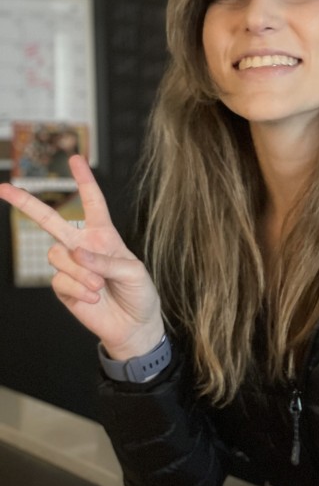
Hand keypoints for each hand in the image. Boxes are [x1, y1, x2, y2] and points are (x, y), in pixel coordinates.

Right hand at [0, 155, 163, 359]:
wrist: (133, 326)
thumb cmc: (139, 294)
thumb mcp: (134, 273)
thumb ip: (107, 261)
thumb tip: (78, 253)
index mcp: (104, 236)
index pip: (93, 203)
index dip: (84, 181)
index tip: (75, 159)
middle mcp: (83, 247)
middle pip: (50, 221)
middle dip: (26, 203)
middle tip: (3, 188)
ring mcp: (71, 267)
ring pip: (58, 256)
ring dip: (81, 273)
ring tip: (99, 287)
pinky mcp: (63, 287)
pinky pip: (60, 280)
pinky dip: (79, 290)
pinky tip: (93, 298)